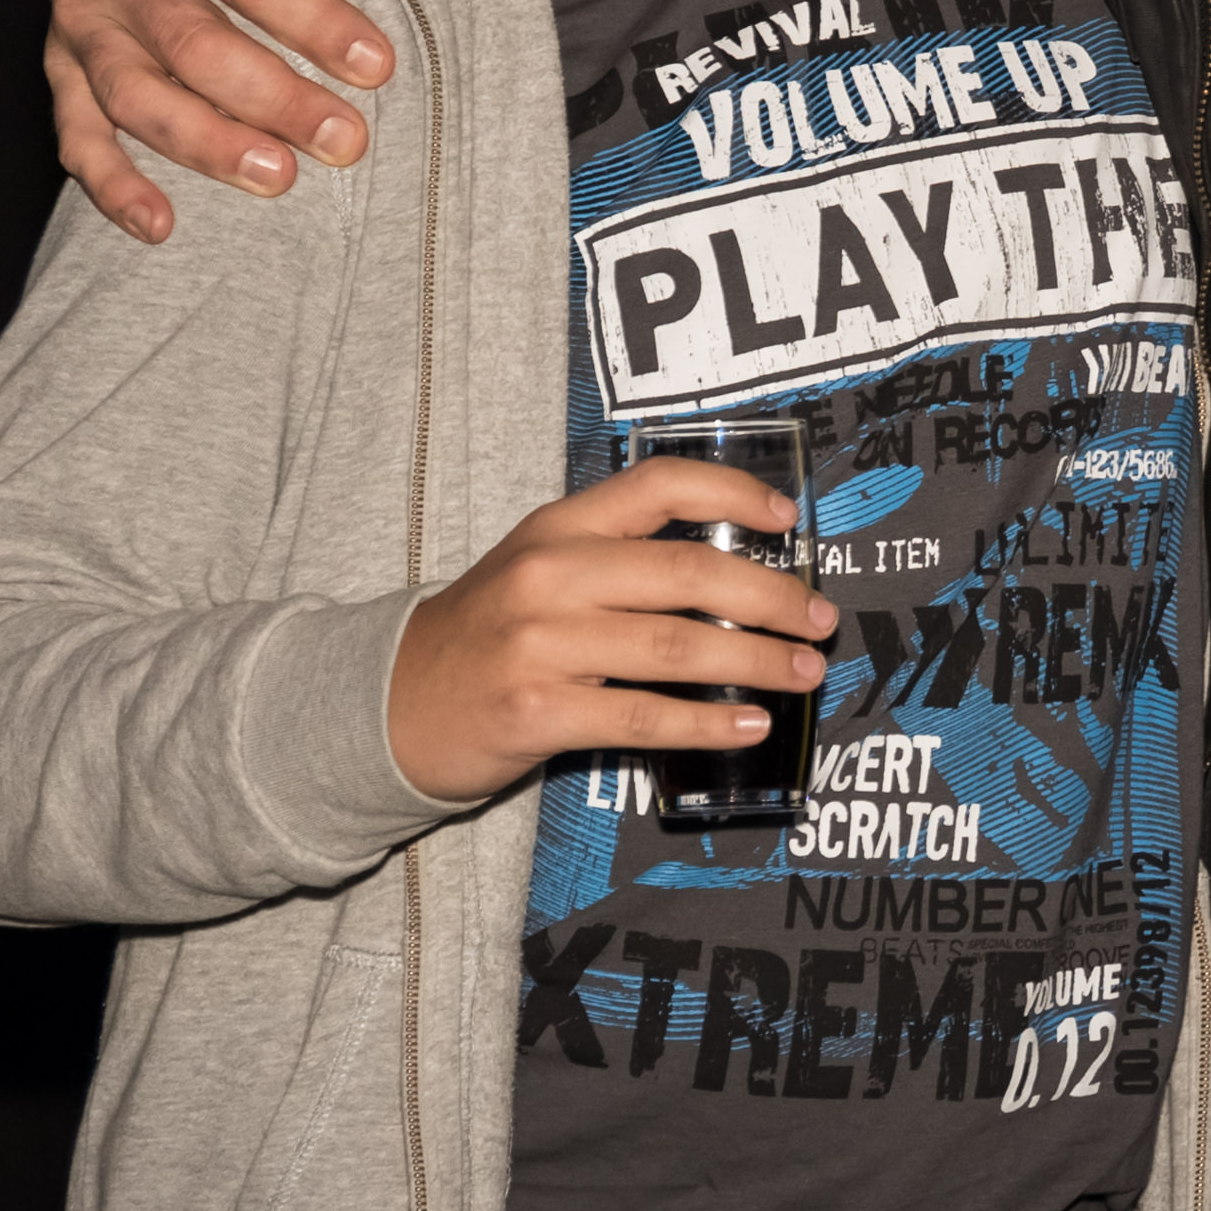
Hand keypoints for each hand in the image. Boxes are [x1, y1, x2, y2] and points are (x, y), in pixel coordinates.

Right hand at [49, 0, 392, 241]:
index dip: (309, 17)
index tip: (377, 64)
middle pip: (190, 44)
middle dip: (272, 98)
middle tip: (348, 141)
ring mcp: (80, 20)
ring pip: (134, 97)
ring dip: (205, 146)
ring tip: (279, 179)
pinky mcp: (65, 64)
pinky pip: (77, 132)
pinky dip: (110, 184)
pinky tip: (161, 225)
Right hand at [387, 460, 840, 803]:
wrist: (390, 702)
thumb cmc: (486, 636)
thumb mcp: (538, 570)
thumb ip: (615, 560)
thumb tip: (732, 577)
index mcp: (558, 527)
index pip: (658, 484)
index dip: (732, 494)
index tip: (788, 519)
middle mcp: (551, 575)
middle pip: (686, 573)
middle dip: (770, 595)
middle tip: (820, 618)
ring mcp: (541, 644)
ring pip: (675, 647)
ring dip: (755, 661)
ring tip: (803, 671)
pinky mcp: (537, 711)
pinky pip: (641, 716)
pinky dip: (706, 723)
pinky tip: (750, 726)